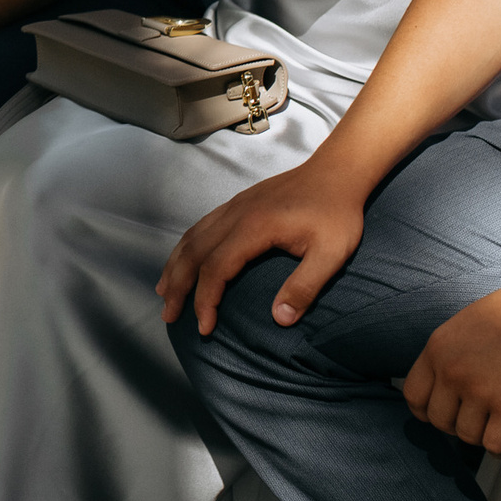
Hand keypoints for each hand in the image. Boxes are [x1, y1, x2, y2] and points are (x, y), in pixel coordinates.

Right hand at [157, 159, 371, 336]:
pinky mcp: (239, 203)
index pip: (216, 268)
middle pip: (194, 253)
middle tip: (168, 315)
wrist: (337, 172)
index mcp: (254, 228)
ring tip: (163, 290)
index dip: (205, 300)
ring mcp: (234, 206)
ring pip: (192, 237)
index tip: (204, 327)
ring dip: (175, 265)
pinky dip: (186, 247)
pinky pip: (201, 226)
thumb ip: (305, 287)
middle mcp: (236, 215)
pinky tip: (184, 258)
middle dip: (177, 286)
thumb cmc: (337, 213)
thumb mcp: (332, 254)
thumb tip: (279, 320)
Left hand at [402, 261, 500, 456]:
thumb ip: (446, 357)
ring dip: (480, 436)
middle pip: (438, 420)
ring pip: (467, 436)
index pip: (413, 396)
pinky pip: (495, 445)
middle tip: (472, 421)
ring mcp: (480, 392)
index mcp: (436, 350)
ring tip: (494, 429)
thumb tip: (441, 386)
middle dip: (454, 425)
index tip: (440, 414)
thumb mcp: (461, 327)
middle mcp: (452, 373)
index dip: (426, 411)